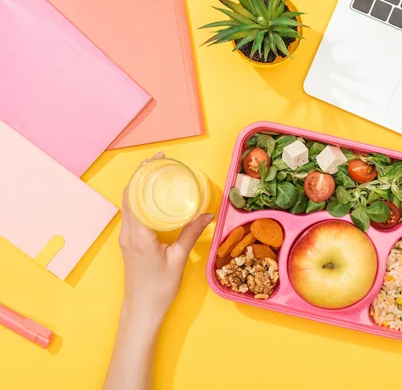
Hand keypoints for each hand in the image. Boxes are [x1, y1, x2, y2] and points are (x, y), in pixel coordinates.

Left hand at [119, 153, 213, 324]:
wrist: (142, 309)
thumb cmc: (159, 287)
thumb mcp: (178, 259)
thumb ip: (191, 233)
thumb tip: (207, 214)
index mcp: (138, 233)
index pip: (134, 194)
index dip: (143, 173)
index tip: (157, 159)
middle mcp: (128, 232)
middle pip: (129, 195)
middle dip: (142, 175)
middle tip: (161, 162)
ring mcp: (126, 237)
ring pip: (129, 203)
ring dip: (141, 187)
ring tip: (159, 175)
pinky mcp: (129, 242)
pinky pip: (132, 214)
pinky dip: (141, 200)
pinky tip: (156, 199)